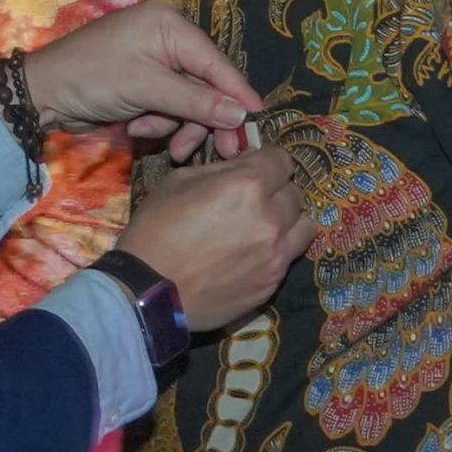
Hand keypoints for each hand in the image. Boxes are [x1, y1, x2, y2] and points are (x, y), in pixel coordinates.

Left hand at [16, 1, 259, 160]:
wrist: (42, 94)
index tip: (257, 123)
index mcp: (171, 25)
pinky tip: (134, 128)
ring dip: (172, 123)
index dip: (237, 95)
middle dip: (201, 118)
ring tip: (148, 135)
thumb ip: (196, 101)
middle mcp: (168, 37)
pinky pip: (167, 105)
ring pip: (187, 101)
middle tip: (219, 153)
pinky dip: (156, 121)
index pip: (217, 63)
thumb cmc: (92, 78)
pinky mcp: (143, 82)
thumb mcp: (146, 89)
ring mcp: (155, 60)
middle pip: (206, 85)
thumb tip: (242, 113)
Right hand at [116, 146, 312, 330]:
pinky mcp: (271, 283)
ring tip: (263, 228)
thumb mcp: (177, 182)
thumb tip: (239, 167)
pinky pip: (287, 258)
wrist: (147, 292)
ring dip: (287, 222)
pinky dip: (274, 252)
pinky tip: (248, 256)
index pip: (281, 160)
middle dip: (275, 192)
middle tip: (250, 201)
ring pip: (304, 227)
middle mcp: (271, 217)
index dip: (267, 161)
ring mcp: (276, 254)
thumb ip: (218, 171)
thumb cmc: (154, 230)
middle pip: (294, 193)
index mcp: (247, 185)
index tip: (255, 168)